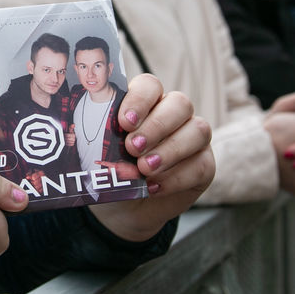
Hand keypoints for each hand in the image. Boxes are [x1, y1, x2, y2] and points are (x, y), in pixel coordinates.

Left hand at [88, 73, 212, 242]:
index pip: (150, 86)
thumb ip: (103, 141)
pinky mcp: (204, 164)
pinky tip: (154, 187)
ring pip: (198, 130)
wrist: (124, 208)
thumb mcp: (101, 155)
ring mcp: (193, 138)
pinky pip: (202, 164)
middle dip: (156, 126)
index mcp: (146, 103)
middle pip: (180, 103)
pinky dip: (177, 177)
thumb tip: (90, 135)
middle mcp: (174, 115)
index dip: (140, 100)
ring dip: (170, 150)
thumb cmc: (112, 172)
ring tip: (145, 169)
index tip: (124, 122)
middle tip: (133, 148)